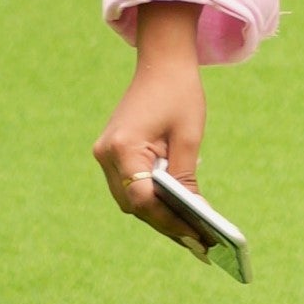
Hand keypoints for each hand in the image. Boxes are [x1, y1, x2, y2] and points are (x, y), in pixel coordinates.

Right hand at [92, 1, 210, 260]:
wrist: (161, 60)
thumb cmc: (179, 92)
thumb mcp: (189, 136)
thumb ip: (185, 176)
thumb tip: (193, 214)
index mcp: (122, 147)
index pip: (142, 198)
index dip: (168, 219)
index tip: (195, 236)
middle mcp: (106, 154)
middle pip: (134, 204)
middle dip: (165, 222)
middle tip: (198, 243)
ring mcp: (105, 154)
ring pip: (130, 199)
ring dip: (158, 213)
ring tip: (191, 233)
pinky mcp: (111, 153)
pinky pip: (130, 185)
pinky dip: (151, 198)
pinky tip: (176, 210)